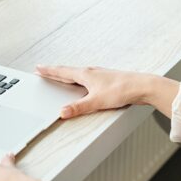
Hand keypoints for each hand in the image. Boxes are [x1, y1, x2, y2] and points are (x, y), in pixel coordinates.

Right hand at [35, 65, 152, 118]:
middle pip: (68, 71)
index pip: (62, 72)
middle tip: (44, 70)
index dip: (49, 71)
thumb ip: (79, 107)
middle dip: (55, 72)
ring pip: (78, 74)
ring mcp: (99, 75)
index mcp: (85, 74)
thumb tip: (63, 112)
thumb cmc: (122, 90)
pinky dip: (78, 79)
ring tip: (59, 76)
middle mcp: (91, 72)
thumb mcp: (97, 101)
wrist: (142, 86)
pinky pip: (86, 78)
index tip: (38, 68)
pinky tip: (82, 84)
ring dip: (66, 75)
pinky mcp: (106, 80)